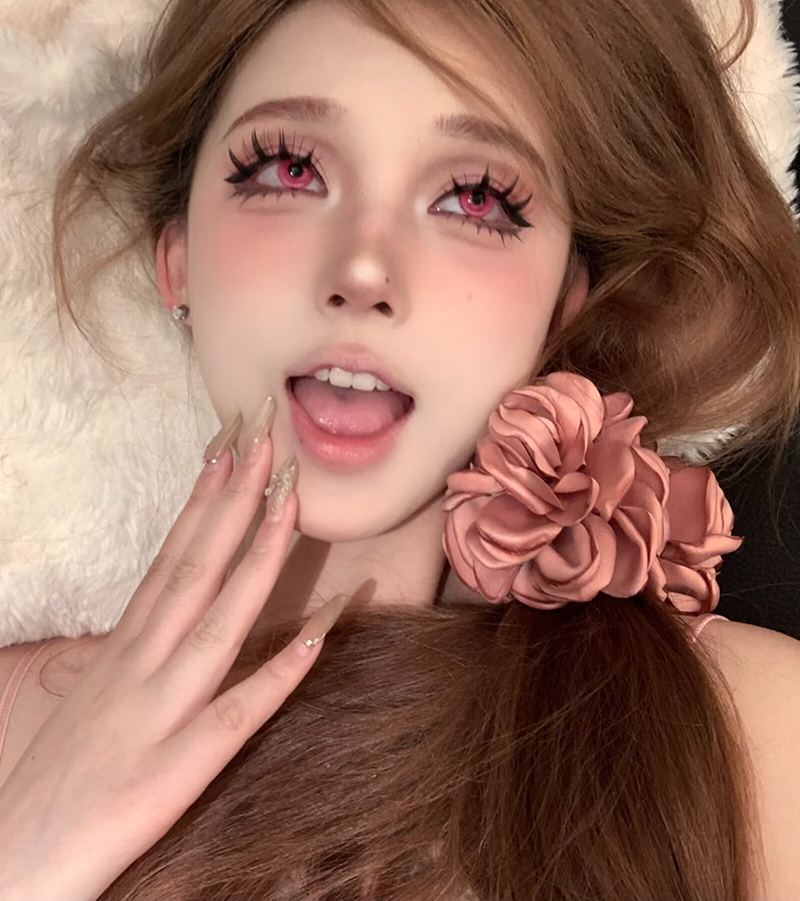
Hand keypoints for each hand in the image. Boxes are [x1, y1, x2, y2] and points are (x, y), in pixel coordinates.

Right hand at [0, 411, 342, 900]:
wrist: (11, 866)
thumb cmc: (59, 779)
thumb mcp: (98, 694)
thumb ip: (140, 649)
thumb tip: (175, 606)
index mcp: (125, 649)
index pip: (171, 559)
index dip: (204, 502)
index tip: (231, 448)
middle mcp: (140, 667)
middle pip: (194, 570)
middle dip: (235, 501)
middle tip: (267, 437)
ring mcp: (157, 716)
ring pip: (217, 624)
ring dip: (258, 559)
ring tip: (291, 500)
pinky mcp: (173, 774)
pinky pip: (236, 716)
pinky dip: (278, 673)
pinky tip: (319, 634)